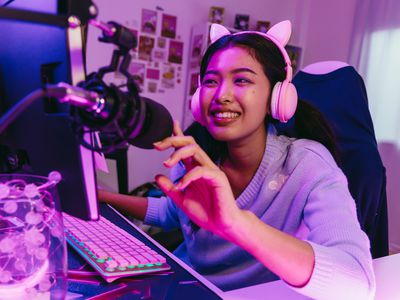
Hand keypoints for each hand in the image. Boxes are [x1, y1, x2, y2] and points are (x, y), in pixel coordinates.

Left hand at [153, 121, 242, 238]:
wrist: (222, 226)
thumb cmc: (207, 212)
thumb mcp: (182, 200)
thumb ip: (170, 188)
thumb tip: (157, 176)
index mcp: (195, 169)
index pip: (186, 148)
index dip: (177, 136)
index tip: (168, 127)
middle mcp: (203, 166)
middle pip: (190, 143)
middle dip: (173, 139)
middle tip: (157, 146)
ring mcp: (211, 171)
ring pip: (195, 150)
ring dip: (178, 154)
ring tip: (167, 164)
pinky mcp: (218, 178)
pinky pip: (201, 170)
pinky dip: (188, 176)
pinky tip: (181, 186)